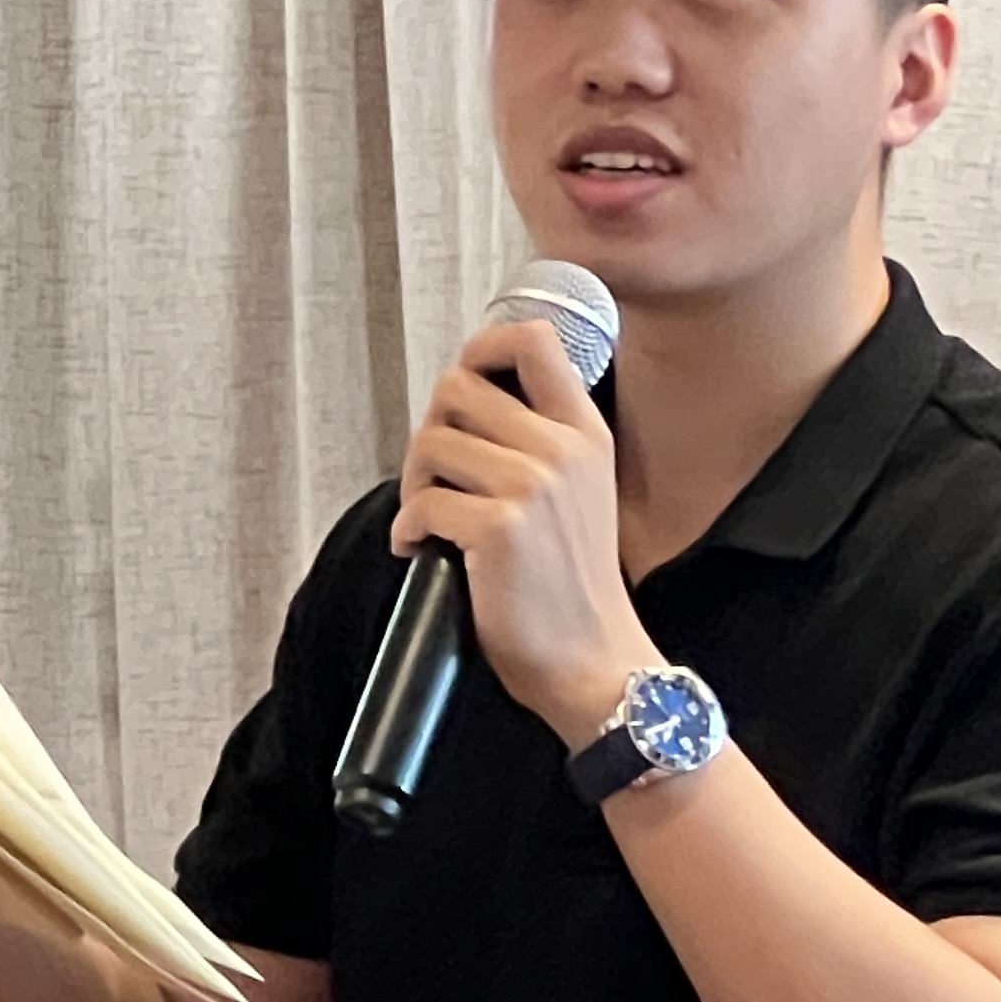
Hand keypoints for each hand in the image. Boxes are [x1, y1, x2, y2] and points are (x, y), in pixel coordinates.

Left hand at [394, 316, 654, 736]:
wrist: (593, 660)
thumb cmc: (575, 585)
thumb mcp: (583, 491)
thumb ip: (542, 440)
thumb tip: (465, 404)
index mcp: (585, 432)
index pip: (533, 341)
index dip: (482, 347)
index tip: (464, 381)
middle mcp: (561, 450)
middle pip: (457, 387)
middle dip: (430, 428)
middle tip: (433, 474)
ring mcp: (531, 487)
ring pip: (432, 441)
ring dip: (413, 482)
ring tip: (426, 518)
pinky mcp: (497, 529)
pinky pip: (421, 504)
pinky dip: (408, 530)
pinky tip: (422, 551)